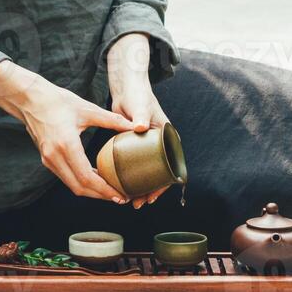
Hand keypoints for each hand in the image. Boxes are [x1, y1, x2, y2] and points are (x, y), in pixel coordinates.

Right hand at [0, 60, 135, 202]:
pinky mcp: (46, 158)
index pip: (87, 177)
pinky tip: (95, 178)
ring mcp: (48, 159)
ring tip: (111, 190)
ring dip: (91, 191)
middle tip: (120, 197)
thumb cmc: (58, 101)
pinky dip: (81, 182)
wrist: (29, 98)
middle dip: (100, 195)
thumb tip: (134, 126)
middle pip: (80, 187)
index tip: (120, 195)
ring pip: (72, 185)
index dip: (104, 190)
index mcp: (66, 145)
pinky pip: (66, 177)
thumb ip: (112, 120)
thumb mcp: (88, 109)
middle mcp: (55, 156)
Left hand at [106, 33, 171, 208]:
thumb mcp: (142, 107)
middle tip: (137, 203)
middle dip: (150, 191)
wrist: (128, 88)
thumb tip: (140, 127)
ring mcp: (148, 147)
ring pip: (147, 172)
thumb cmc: (138, 95)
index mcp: (168, 139)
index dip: (162, 185)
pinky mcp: (137, 147)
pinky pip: (136, 166)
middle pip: (158, 174)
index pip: (170, 168)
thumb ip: (142, 116)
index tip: (151, 197)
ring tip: (129, 200)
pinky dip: (131, 176)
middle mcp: (160, 145)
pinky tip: (121, 186)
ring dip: (140, 187)